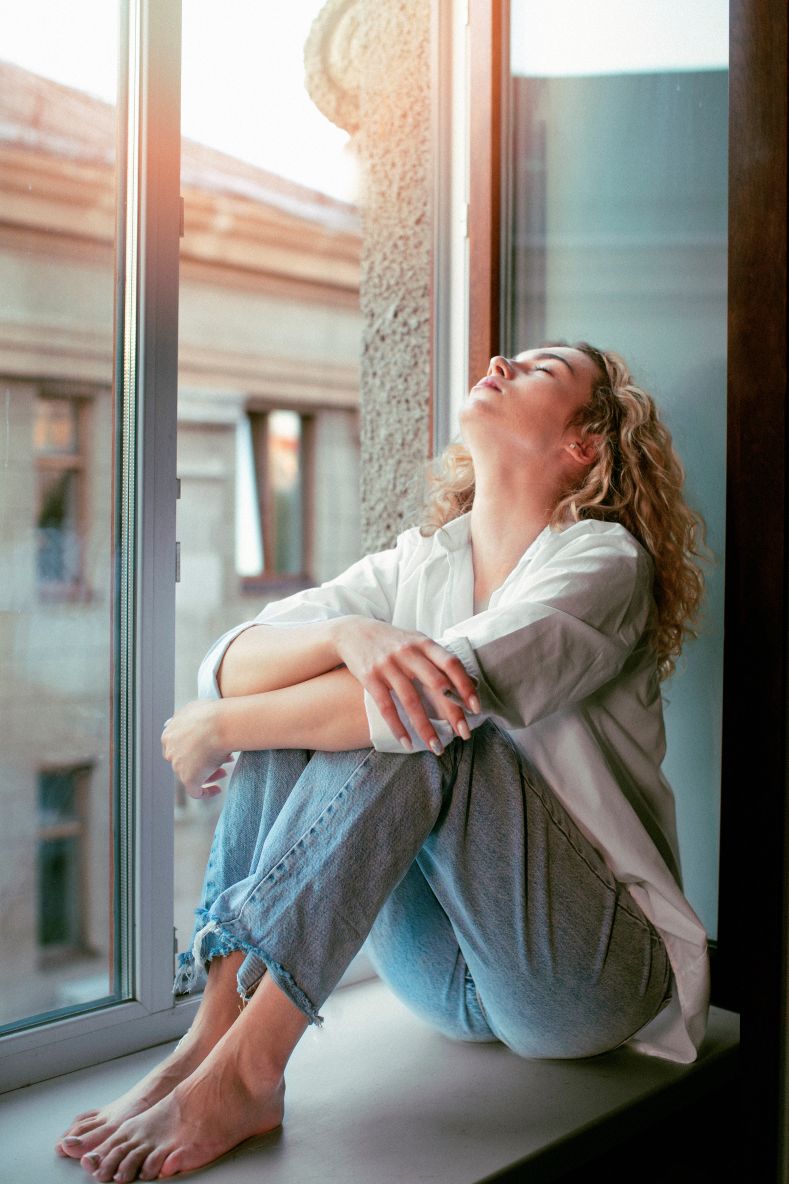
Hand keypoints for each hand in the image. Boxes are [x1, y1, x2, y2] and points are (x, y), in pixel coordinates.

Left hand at [161, 700, 232, 799]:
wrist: (217, 724)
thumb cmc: (211, 713)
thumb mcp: (194, 707)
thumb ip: (184, 716)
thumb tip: (179, 722)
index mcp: (168, 735)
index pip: (178, 746)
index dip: (194, 747)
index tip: (208, 747)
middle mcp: (170, 752)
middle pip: (185, 760)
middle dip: (202, 759)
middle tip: (219, 758)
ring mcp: (178, 766)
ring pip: (192, 774)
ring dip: (208, 773)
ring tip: (224, 770)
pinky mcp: (189, 779)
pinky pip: (196, 791)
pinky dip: (206, 792)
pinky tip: (217, 789)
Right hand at [333, 617, 479, 752]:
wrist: (352, 632)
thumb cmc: (392, 641)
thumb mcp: (415, 640)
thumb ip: (436, 658)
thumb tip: (466, 683)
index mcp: (423, 643)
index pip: (451, 664)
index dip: (465, 686)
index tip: (475, 708)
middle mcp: (408, 652)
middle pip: (436, 685)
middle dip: (452, 712)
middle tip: (464, 734)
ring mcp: (388, 665)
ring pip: (411, 701)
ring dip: (426, 727)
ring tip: (436, 747)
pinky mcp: (370, 677)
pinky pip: (386, 707)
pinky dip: (398, 727)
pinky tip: (407, 743)